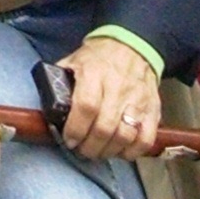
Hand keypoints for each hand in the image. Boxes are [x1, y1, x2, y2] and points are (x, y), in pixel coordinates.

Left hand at [56, 36, 162, 160]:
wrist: (132, 46)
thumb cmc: (98, 58)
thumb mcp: (73, 61)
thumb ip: (59, 82)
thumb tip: (47, 108)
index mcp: (94, 73)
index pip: (86, 106)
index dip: (76, 129)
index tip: (69, 139)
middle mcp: (118, 87)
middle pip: (104, 127)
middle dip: (89, 146)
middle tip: (82, 150)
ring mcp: (137, 100)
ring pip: (125, 136)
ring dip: (108, 151)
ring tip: (98, 152)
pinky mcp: (152, 109)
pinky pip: (146, 139)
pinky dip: (132, 152)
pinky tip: (120, 151)